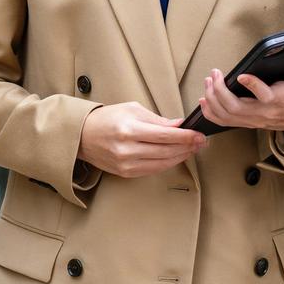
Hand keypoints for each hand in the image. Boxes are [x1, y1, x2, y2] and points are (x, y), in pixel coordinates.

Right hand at [78, 100, 206, 178]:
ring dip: (180, 156)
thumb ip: (157, 120)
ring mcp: (126, 164)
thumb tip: (179, 126)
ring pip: (162, 163)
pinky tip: (176, 157)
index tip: (199, 134)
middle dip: (187, 146)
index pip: (165, 135)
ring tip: (192, 149)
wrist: (83, 136)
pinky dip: (167, 163)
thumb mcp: (132, 110)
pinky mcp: (125, 173)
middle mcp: (127, 149)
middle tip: (200, 142)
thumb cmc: (107, 119)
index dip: (186, 136)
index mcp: (129, 129)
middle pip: (166, 150)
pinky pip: (153, 170)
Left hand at [199, 48, 283, 136]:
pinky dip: (211, 112)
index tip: (241, 76)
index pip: (265, 96)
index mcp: (280, 100)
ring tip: (208, 81)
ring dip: (213, 99)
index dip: (253, 87)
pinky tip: (203, 99)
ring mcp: (253, 120)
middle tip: (213, 74)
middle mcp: (264, 112)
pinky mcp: (247, 122)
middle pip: (236, 108)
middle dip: (220, 92)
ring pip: (227, 115)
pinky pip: (224, 121)